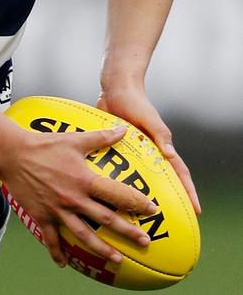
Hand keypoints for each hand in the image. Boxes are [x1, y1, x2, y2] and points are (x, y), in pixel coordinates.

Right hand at [0, 125, 157, 266]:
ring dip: (102, 249)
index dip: (136, 202)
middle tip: (145, 241)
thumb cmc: (45, 144)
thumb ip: (101, 137)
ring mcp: (58, 210)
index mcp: (84, 180)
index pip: (117, 194)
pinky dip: (58, 253)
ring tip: (118, 259)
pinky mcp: (42, 216)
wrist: (14, 154)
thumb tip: (123, 130)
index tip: (152, 210)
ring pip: (84, 236)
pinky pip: (52, 239)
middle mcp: (74, 199)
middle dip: (128, 231)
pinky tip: (65, 264)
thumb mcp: (75, 139)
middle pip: (106, 219)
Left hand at [96, 87, 200, 214]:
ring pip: (142, 177)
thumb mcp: (148, 117)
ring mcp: (134, 150)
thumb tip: (170, 155)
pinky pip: (121, 168)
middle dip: (170, 199)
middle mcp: (149, 151)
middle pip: (163, 179)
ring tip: (140, 215)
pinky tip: (112, 194)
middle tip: (169, 221)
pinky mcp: (118, 147)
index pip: (179, 172)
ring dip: (143, 193)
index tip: (196, 210)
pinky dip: (120, 181)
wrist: (115, 89)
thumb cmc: (135, 101)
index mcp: (161, 146)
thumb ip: (160, 134)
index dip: (188, 192)